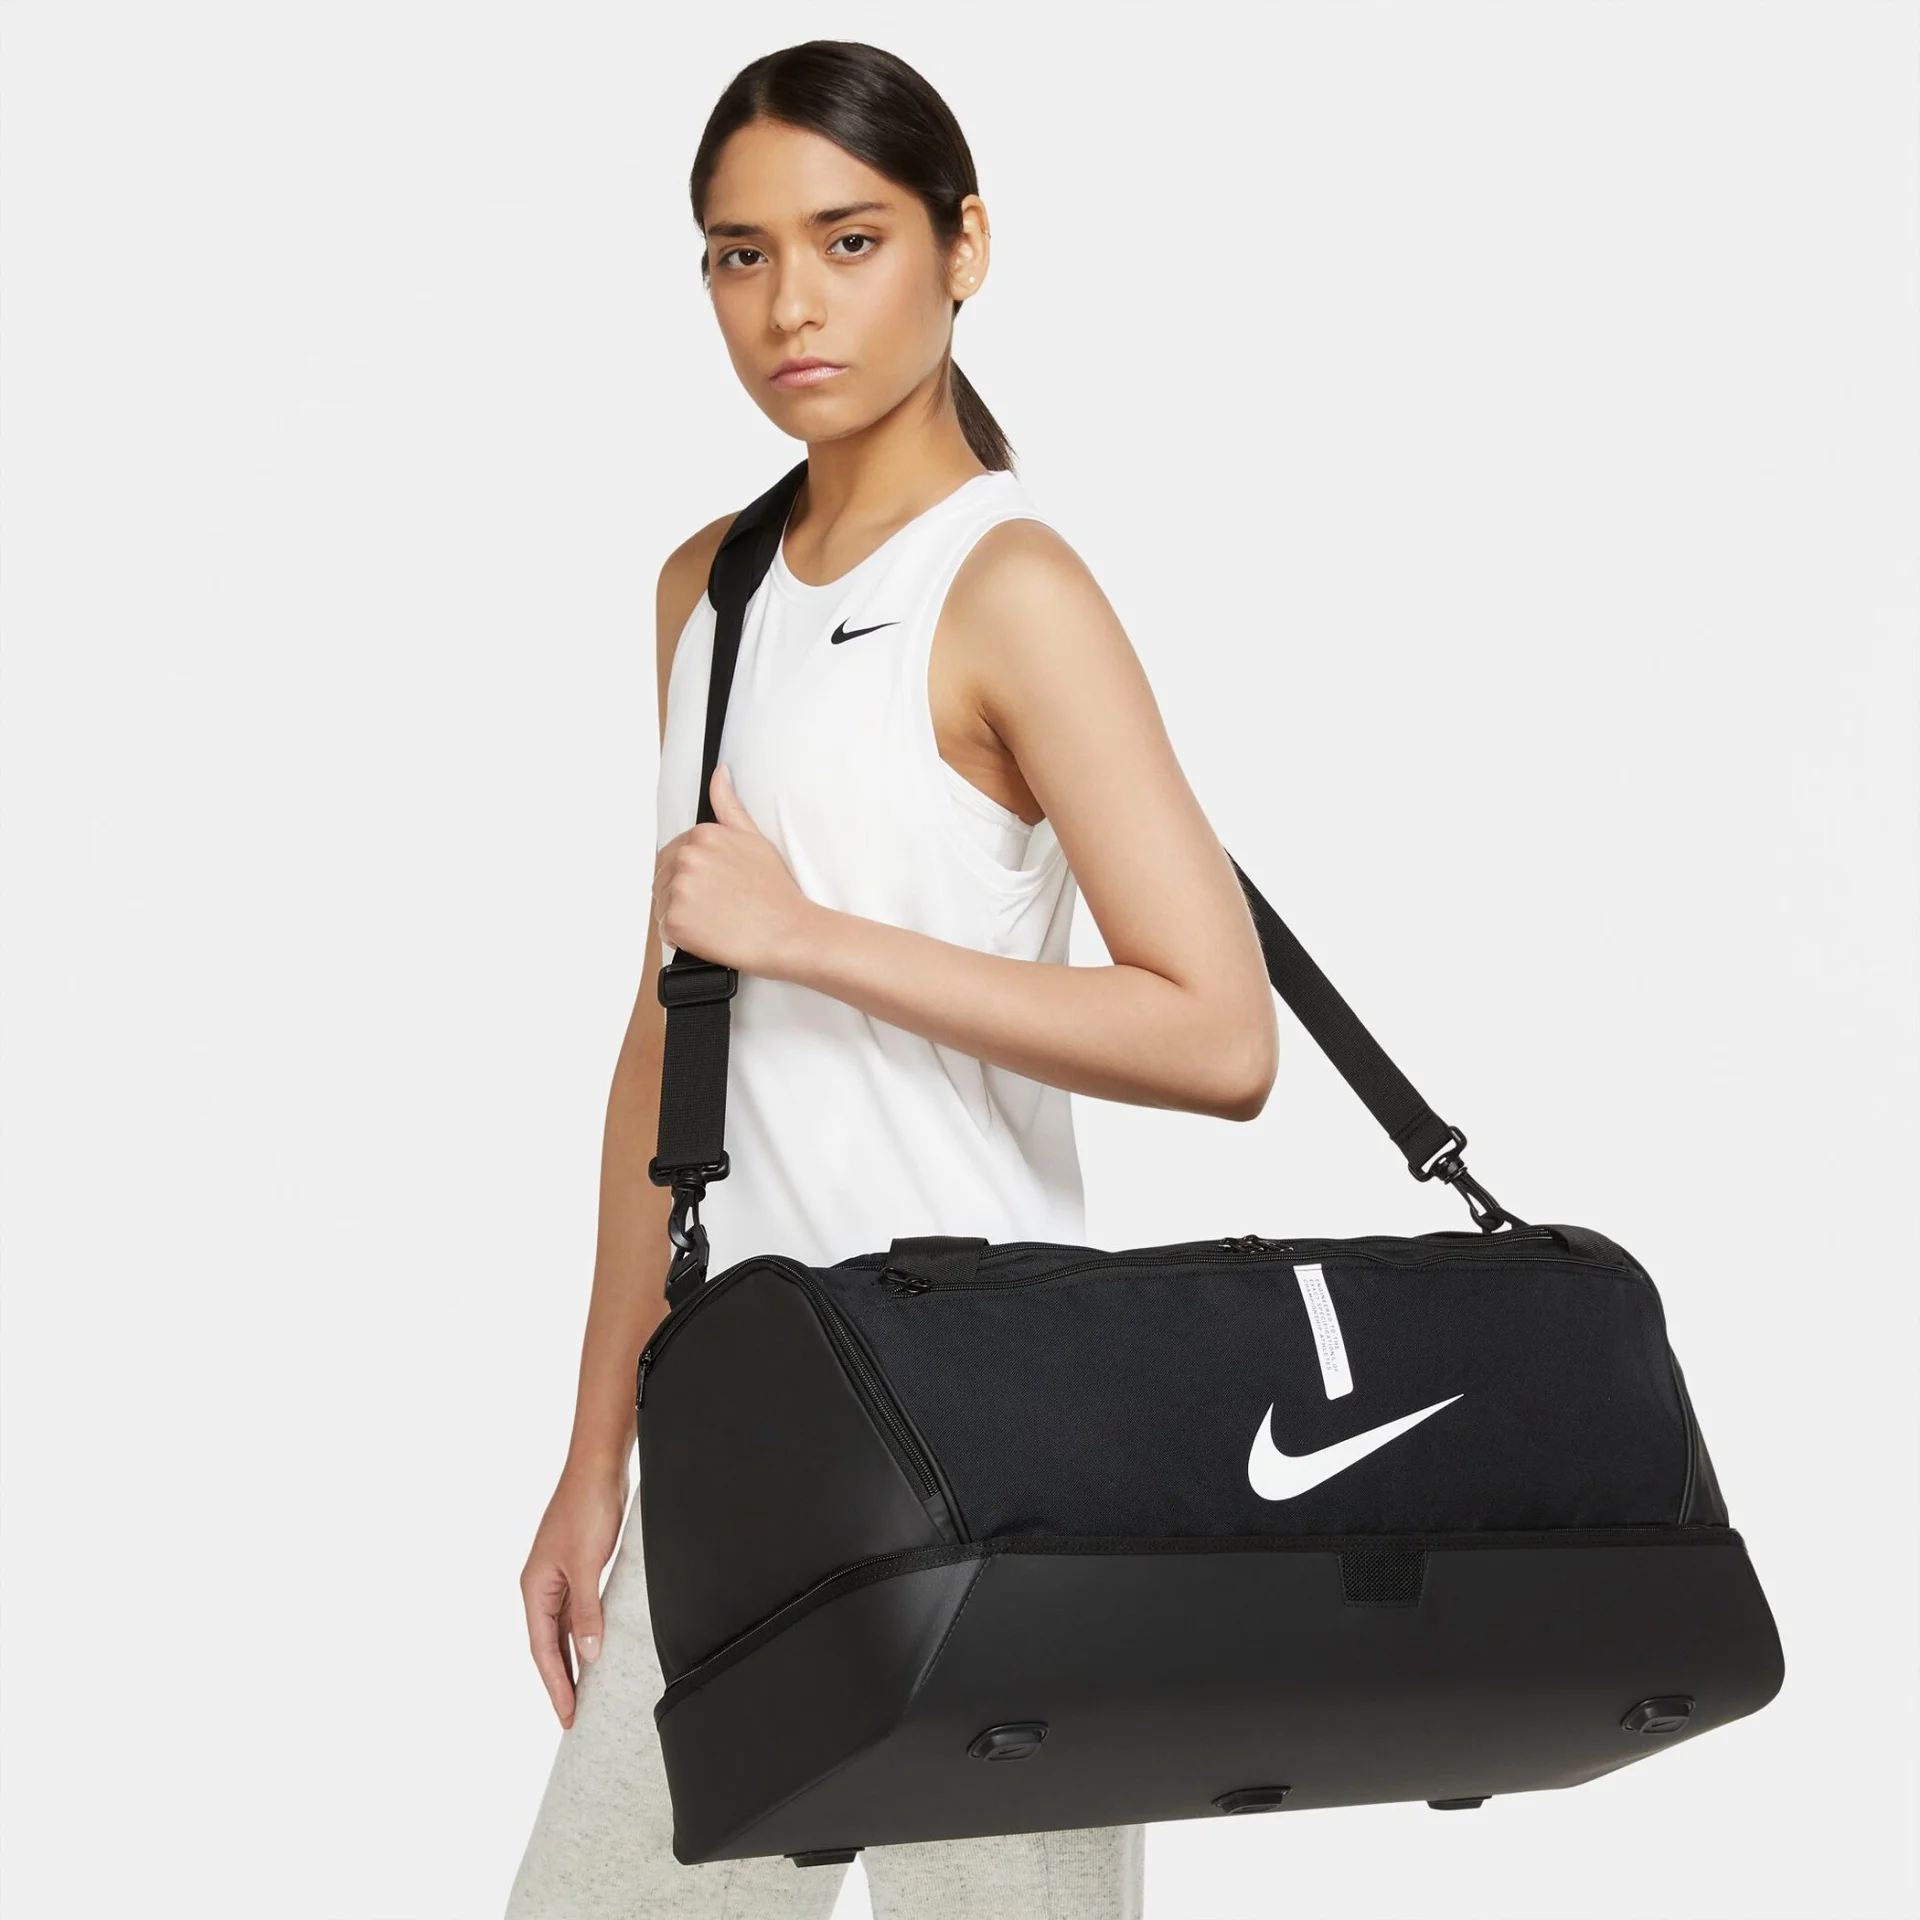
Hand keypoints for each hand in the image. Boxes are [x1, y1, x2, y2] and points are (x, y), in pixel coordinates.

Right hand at [519, 1462, 628, 1727]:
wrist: (600, 1467)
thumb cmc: (587, 1509)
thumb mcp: (586, 1565)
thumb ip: (586, 1612)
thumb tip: (588, 1656)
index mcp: (534, 1588)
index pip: (542, 1649)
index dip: (556, 1684)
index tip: (568, 1716)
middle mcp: (542, 1586)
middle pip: (548, 1644)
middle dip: (561, 1680)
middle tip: (575, 1716)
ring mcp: (560, 1576)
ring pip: (562, 1630)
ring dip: (572, 1660)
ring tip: (585, 1692)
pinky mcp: (579, 1566)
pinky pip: (578, 1611)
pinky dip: (583, 1633)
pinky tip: (595, 1647)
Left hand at [653, 763, 821, 978]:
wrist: (790, 933)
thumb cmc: (776, 891)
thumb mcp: (754, 839)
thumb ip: (729, 806)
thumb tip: (719, 773)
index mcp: (702, 835)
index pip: (672, 856)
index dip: (693, 876)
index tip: (716, 888)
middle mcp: (687, 858)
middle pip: (663, 879)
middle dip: (684, 894)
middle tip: (719, 907)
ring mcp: (679, 889)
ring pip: (663, 904)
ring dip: (683, 915)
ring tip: (717, 920)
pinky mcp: (676, 920)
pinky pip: (665, 930)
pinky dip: (683, 936)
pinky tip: (711, 934)